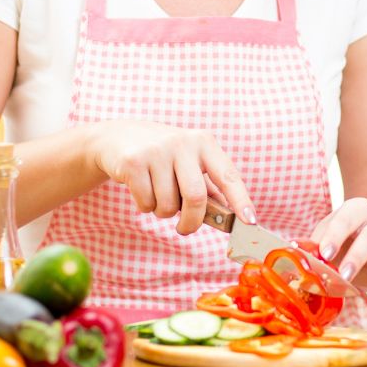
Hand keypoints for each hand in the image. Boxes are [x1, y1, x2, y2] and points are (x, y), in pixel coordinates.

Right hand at [88, 120, 255, 234]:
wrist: (116, 137)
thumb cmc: (161, 156)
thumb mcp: (188, 162)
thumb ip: (207, 187)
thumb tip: (228, 217)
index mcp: (203, 142)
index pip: (228, 175)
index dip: (241, 200)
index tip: (250, 222)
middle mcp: (183, 143)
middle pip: (196, 197)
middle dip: (192, 222)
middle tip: (185, 229)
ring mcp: (157, 151)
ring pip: (168, 205)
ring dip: (163, 212)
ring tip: (156, 195)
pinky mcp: (133, 161)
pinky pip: (146, 203)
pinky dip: (145, 207)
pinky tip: (140, 190)